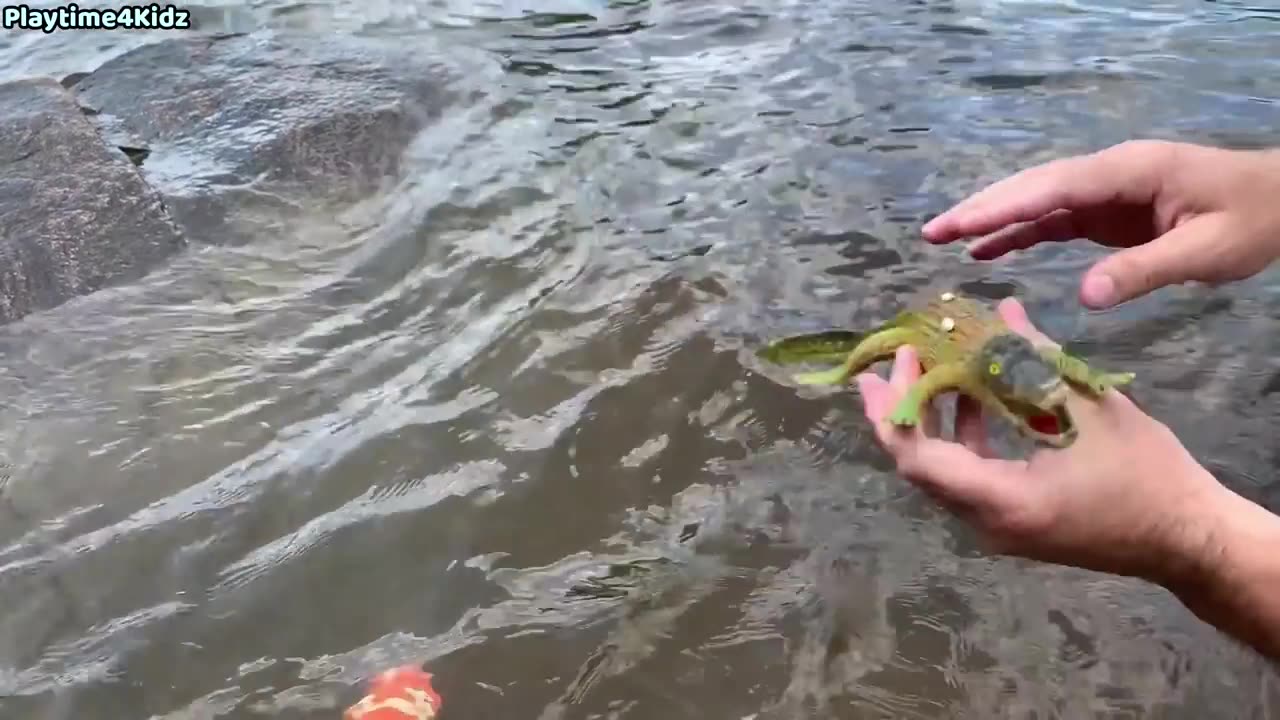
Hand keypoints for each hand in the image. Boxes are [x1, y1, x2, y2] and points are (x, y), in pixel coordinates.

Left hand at [854, 296, 1235, 585]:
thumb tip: (1001, 310)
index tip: (902, 359)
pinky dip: (964, 437)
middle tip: (899, 357)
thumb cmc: (1145, 474)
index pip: (917, 457)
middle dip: (903, 407)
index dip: (900, 405)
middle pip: (919, 465)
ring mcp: (997, 528)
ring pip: (941, 471)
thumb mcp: (1089, 406)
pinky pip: (968, 478)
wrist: (1187, 539)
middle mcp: (986, 523)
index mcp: (1000, 500)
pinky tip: (975, 397)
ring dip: (934, 418)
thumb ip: (1035, 357)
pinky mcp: (1012, 522)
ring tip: (932, 366)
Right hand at [921, 140, 1279, 308]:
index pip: (1053, 188)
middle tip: (931, 231)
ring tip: (943, 238)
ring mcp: (1106, 191)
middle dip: (981, 208)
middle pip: (1033, 187)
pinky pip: (1053, 219)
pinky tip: (987, 251)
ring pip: (1037, 201)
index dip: (1003, 207)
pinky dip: (1019, 233)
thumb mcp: (1206, 250)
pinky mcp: (1107, 212)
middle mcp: (1108, 174)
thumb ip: (1144, 270)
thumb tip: (1083, 296)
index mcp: (1129, 172)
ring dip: (992, 218)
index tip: (958, 225)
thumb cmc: (1252, 220)